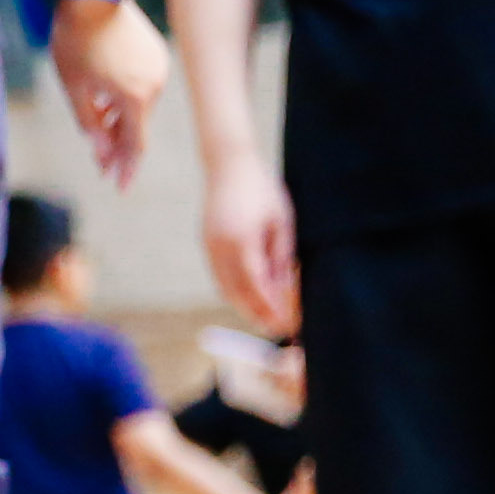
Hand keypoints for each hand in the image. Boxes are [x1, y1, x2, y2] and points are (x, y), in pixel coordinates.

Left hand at [53, 0, 169, 187]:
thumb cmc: (77, 38)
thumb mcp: (73, 85)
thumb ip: (88, 121)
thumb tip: (100, 150)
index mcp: (136, 97)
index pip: (134, 144)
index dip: (125, 167)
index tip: (119, 185)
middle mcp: (155, 85)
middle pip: (136, 125)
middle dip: (118, 146)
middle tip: (103, 166)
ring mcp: (158, 67)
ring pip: (138, 104)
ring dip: (118, 118)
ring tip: (97, 126)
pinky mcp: (155, 52)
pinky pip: (141, 84)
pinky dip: (124, 96)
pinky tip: (105, 97)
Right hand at [200, 152, 300, 334]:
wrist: (228, 164)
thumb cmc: (262, 190)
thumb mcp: (281, 223)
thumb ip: (281, 258)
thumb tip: (284, 290)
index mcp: (241, 241)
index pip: (257, 287)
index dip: (272, 309)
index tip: (288, 324)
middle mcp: (219, 247)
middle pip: (236, 294)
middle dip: (257, 315)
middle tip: (278, 330)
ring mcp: (208, 245)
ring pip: (224, 287)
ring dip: (243, 306)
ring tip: (265, 318)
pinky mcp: (206, 242)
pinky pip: (219, 275)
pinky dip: (233, 291)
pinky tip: (249, 297)